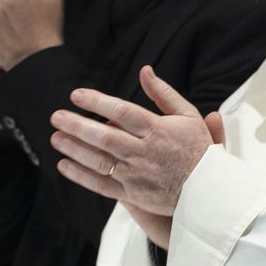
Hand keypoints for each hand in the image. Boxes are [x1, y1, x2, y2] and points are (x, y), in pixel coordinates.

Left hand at [49, 66, 211, 217]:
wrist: (209, 191)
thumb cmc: (198, 149)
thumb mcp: (188, 115)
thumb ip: (163, 93)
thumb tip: (144, 70)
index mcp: (158, 130)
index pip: (122, 112)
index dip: (97, 102)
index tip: (76, 95)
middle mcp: (145, 153)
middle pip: (104, 137)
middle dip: (76, 125)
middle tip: (56, 116)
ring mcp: (137, 175)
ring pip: (99, 161)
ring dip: (74, 149)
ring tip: (56, 137)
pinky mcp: (133, 194)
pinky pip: (101, 185)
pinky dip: (80, 176)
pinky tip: (64, 165)